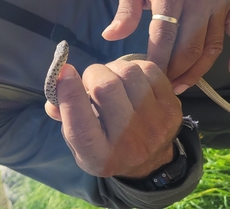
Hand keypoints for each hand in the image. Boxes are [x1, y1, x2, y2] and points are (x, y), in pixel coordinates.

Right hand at [45, 59, 180, 177]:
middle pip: (106, 88)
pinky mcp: (172, 108)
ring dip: (114, 68)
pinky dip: (135, 67)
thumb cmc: (104, 143)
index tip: (64, 71)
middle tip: (91, 80)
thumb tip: (57, 79)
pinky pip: (150, 70)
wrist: (149, 161)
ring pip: (129, 73)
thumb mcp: (79, 140)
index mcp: (99, 156)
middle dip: (93, 74)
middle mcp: (128, 143)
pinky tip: (130, 79)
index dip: (69, 93)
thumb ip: (63, 112)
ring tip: (111, 78)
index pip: (80, 124)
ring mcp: (154, 125)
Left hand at [101, 0, 229, 92]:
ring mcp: (217, 2)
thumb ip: (124, 12)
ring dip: (198, 70)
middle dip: (176, 71)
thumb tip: (109, 36)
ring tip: (182, 85)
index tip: (149, 77)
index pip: (165, 34)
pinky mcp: (229, 5)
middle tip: (163, 87)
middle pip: (190, 46)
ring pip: (211, 46)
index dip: (158, 59)